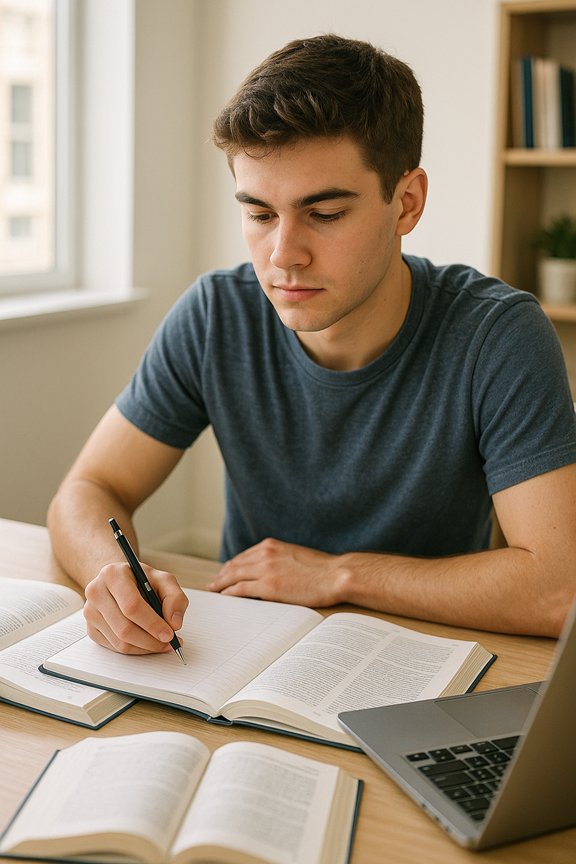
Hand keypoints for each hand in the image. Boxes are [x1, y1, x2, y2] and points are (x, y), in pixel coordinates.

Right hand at [83, 562, 188, 653]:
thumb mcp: (163, 580)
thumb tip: (175, 623)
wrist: (119, 581)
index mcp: (113, 574)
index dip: (152, 623)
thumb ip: (175, 598)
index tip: (169, 634)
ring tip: (162, 643)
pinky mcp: (91, 629)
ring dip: (145, 647)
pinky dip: (136, 649)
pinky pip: (115, 648)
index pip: (132, 606)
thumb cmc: (141, 580)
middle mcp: (96, 592)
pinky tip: (147, 642)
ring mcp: (90, 612)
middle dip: (151, 640)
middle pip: (124, 628)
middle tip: (170, 642)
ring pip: (120, 642)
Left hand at [206, 537, 346, 606]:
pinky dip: (230, 593)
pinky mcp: (269, 586)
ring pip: (234, 577)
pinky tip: (225, 597)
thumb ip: (278, 560)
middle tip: (213, 584)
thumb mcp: (294, 555)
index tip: (225, 573)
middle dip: (221, 576)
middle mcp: (265, 554)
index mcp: (271, 546)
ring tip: (215, 591)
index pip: (243, 556)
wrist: (336, 575)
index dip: (231, 566)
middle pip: (234, 566)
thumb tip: (267, 571)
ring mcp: (266, 570)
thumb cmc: (321, 569)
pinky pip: (241, 590)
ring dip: (221, 584)